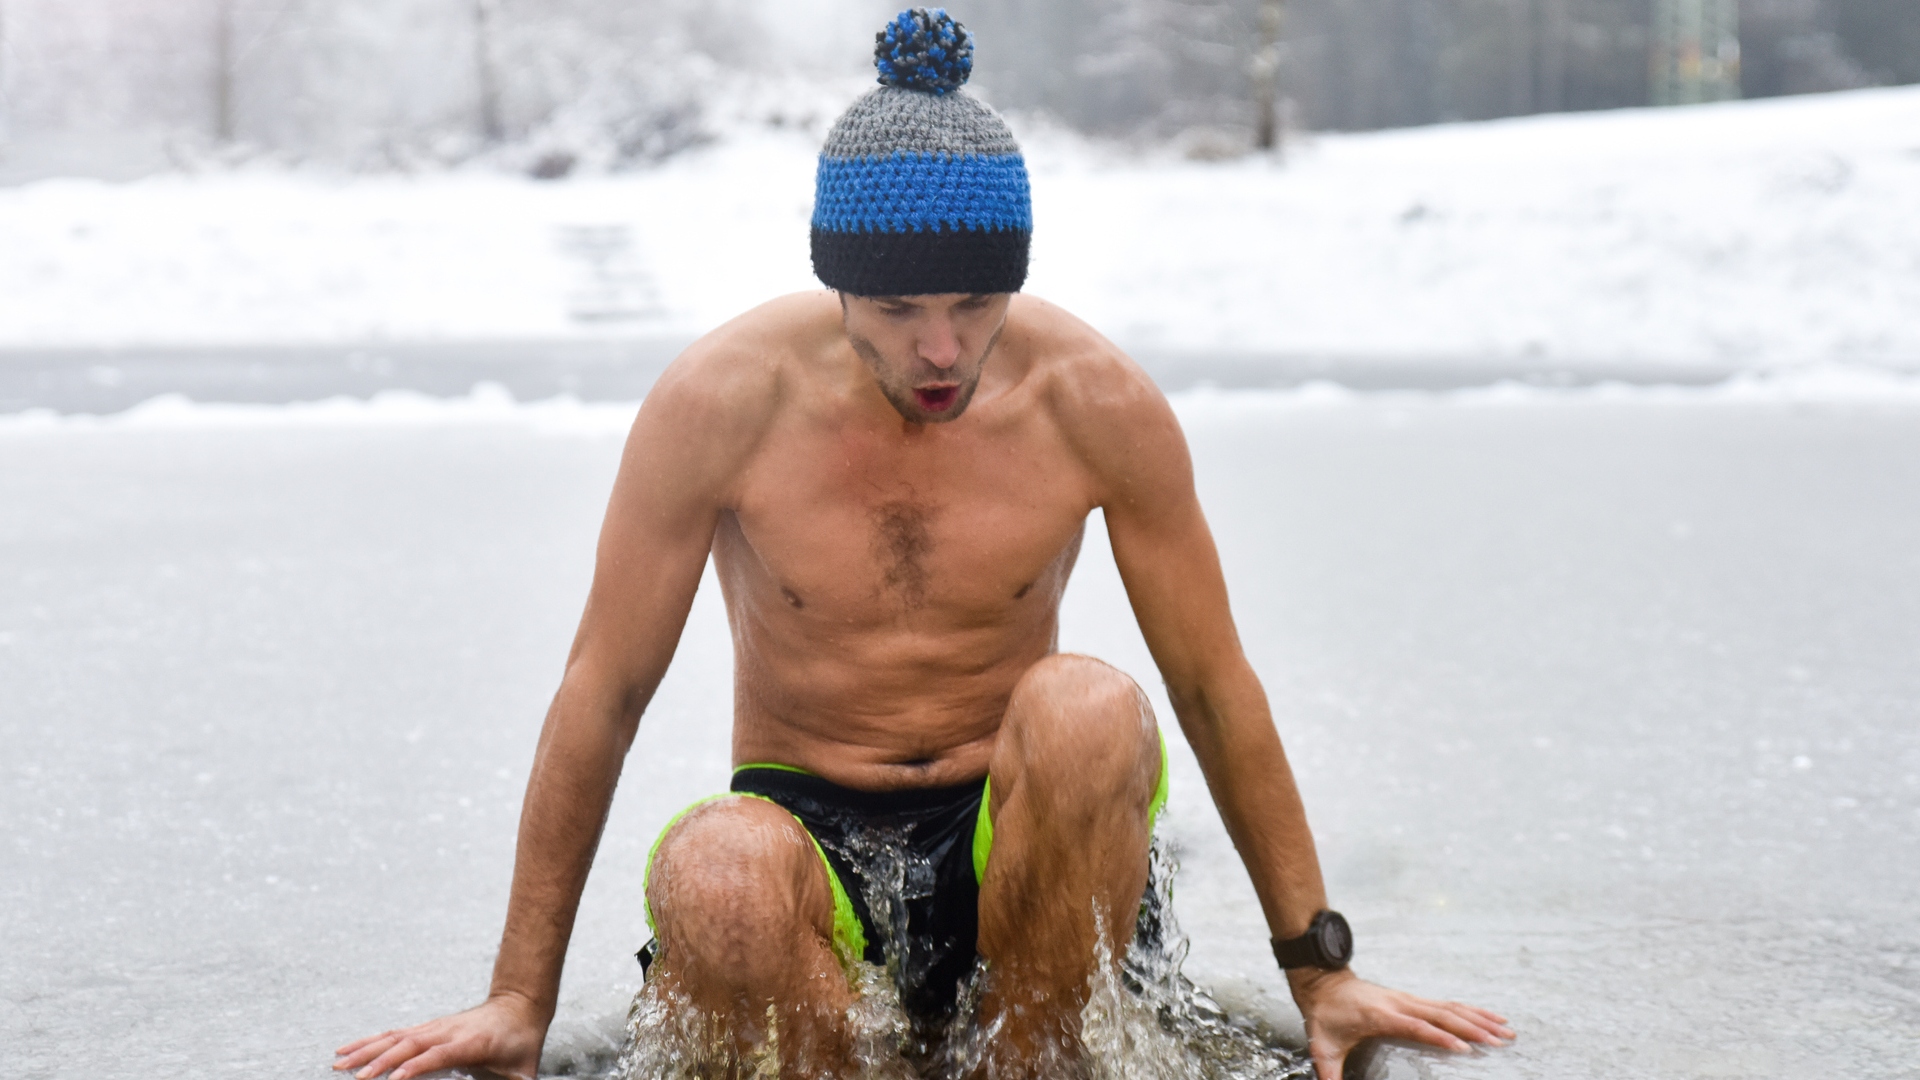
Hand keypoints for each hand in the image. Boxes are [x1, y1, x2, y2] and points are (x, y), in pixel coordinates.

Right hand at [333, 992, 546, 1079]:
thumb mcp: (522, 1072)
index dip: (416, 1067)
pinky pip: (395, 1033)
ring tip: (339, 1063)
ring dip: (367, 1050)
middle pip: (410, 1044)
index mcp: (473, 1043)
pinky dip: (370, 1041)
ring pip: (397, 1037)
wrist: (520, 1006)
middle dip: (381, 1062)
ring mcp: (437, 1026)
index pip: (439, 1054)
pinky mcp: (429, 1027)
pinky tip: (349, 1049)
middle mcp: (450, 1031)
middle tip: (356, 1079)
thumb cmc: (521, 1043)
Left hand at [1287, 968, 1512, 1079]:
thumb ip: (1328, 1075)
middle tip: (1499, 1043)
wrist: (1322, 981)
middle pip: (1442, 1015)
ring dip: (1479, 1018)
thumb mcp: (1323, 1047)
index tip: (1465, 1049)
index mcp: (1380, 1016)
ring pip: (1450, 1007)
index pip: (1417, 1027)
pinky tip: (1490, 1016)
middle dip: (1473, 1029)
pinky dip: (1470, 1009)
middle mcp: (1399, 1003)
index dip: (1441, 1037)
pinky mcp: (1412, 998)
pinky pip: (1446, 1003)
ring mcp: (1408, 999)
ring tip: (1506, 1030)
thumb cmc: (1325, 1015)